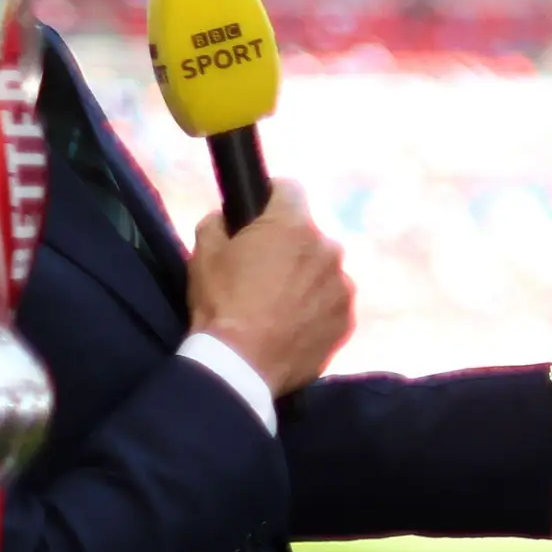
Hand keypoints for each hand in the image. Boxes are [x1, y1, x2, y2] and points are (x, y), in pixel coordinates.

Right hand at [187, 181, 353, 396]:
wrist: (240, 364)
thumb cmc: (221, 303)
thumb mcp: (203, 253)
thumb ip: (217, 223)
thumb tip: (225, 218)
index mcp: (294, 225)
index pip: (290, 188)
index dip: (272, 197)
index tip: (261, 213)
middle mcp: (329, 249)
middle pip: (309, 234)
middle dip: (290, 244)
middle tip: (263, 270)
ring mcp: (343, 286)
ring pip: (324, 269)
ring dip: (307, 277)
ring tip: (279, 304)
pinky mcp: (347, 319)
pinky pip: (332, 302)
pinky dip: (316, 308)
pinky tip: (292, 325)